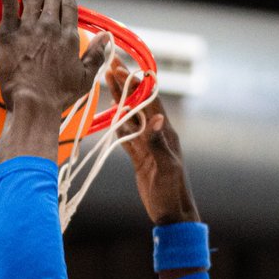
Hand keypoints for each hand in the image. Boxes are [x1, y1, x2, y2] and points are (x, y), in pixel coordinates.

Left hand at [0, 0, 109, 114]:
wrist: (33, 105)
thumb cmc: (58, 97)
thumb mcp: (84, 79)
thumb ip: (96, 56)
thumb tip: (106, 38)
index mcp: (69, 37)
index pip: (69, 5)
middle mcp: (50, 28)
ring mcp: (28, 28)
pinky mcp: (8, 33)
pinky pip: (8, 3)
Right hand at [107, 57, 198, 224]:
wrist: (171, 214)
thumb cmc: (172, 192)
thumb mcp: (166, 168)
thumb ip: (158, 143)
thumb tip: (157, 118)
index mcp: (166, 133)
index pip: (149, 102)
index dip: (136, 84)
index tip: (122, 68)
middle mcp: (157, 134)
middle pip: (138, 104)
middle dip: (125, 84)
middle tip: (110, 65)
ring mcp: (147, 145)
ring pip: (130, 117)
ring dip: (119, 99)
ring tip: (106, 81)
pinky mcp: (139, 157)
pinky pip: (127, 136)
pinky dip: (118, 124)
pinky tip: (111, 113)